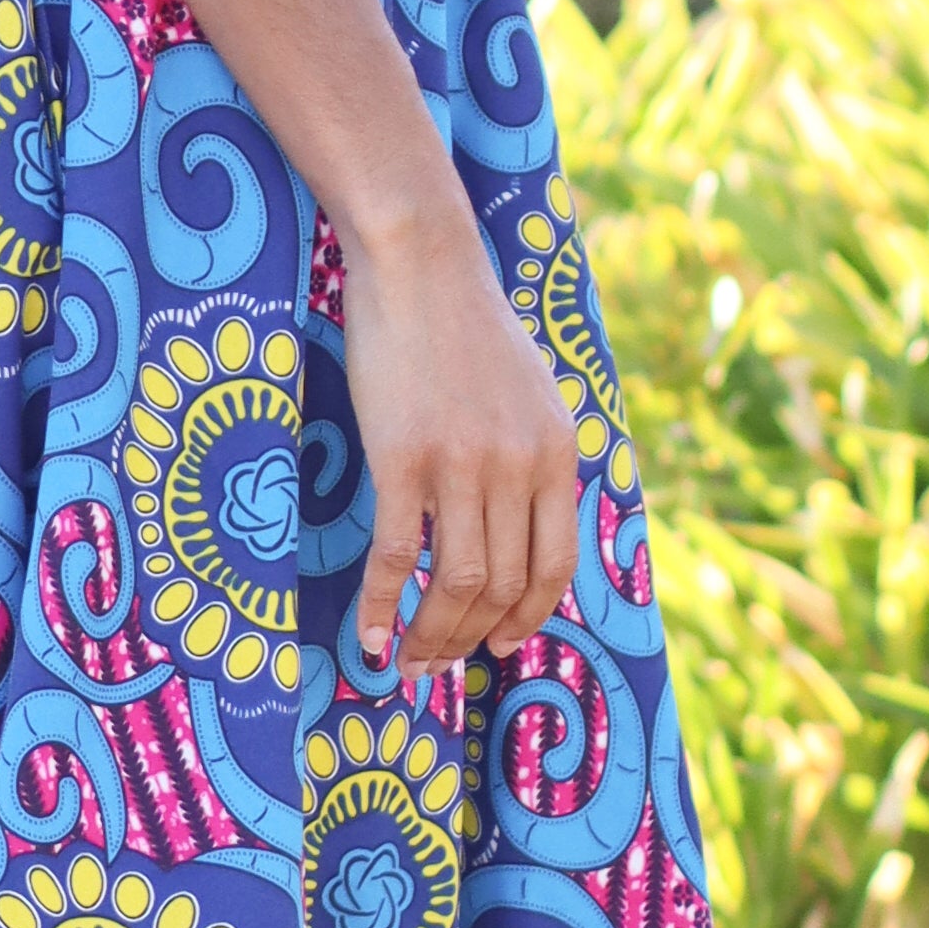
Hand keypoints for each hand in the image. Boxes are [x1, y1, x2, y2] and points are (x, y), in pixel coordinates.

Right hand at [337, 202, 582, 674]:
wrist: (420, 263)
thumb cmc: (464, 324)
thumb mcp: (530, 392)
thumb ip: (535, 454)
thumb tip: (525, 519)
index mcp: (558, 453)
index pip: (554, 565)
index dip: (528, 617)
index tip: (502, 645)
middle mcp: (520, 467)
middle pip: (502, 584)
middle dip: (470, 638)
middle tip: (439, 664)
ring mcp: (463, 464)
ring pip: (456, 581)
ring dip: (431, 634)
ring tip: (407, 660)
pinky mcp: (403, 458)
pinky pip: (400, 554)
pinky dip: (385, 604)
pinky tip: (370, 634)